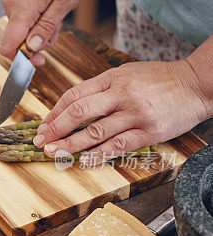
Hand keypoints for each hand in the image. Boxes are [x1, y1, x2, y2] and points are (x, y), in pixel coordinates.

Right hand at [0, 0, 88, 64]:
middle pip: (17, 42)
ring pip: (21, 32)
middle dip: (38, 42)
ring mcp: (11, 2)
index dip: (21, 60)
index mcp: (23, 8)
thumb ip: (47, 27)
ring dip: (40, 31)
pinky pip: (22, 21)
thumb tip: (31, 49)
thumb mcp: (65, 1)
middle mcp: (11, 6)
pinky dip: (36, 21)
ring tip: (57, 11)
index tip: (39, 60)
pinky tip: (49, 7)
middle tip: (58, 26)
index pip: (8, 46)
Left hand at [33, 59, 209, 162]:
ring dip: (70, 145)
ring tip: (54, 153)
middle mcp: (121, 94)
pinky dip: (98, 155)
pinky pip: (118, 146)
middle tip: (41, 141)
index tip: (44, 125)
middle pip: (79, 112)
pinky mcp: (149, 131)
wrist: (195, 84)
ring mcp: (135, 114)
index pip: (75, 95)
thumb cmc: (160, 79)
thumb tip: (74, 106)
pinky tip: (84, 161)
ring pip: (95, 132)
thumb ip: (103, 88)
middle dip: (56, 129)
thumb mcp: (128, 73)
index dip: (55, 112)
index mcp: (113, 78)